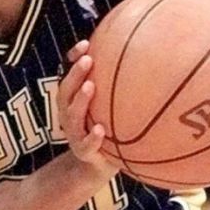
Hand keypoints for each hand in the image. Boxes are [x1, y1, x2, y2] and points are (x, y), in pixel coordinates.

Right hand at [58, 40, 116, 180]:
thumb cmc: (108, 130)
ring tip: (90, 86)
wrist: (98, 166)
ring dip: (80, 100)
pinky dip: (92, 137)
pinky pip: (85, 145)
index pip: (69, 74)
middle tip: (88, 60)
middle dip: (75, 74)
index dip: (73, 59)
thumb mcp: (109, 107)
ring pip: (72, 116)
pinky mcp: (83, 152)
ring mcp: (74, 133)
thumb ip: (116, 86)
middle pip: (65, 91)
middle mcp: (69, 114)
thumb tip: (144, 55)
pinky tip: (100, 130)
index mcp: (73, 100)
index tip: (86, 44)